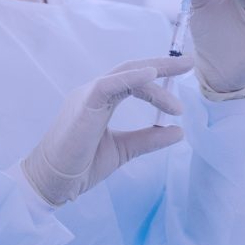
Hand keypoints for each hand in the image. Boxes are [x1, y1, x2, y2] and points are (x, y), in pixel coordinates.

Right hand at [21, 56, 193, 205]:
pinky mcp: (84, 104)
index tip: (185, 75)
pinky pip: (109, 84)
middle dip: (162, 65)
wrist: (53, 182)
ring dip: (155, 78)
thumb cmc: (80, 165)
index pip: (134, 80)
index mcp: (101, 100)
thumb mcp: (123, 150)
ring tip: (179, 91)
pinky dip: (131, 78)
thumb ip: (148, 139)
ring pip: (125, 75)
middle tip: (190, 62)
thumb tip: (178, 131)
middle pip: (132, 70)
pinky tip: (152, 76)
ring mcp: (88, 96)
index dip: (160, 76)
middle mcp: (94, 92)